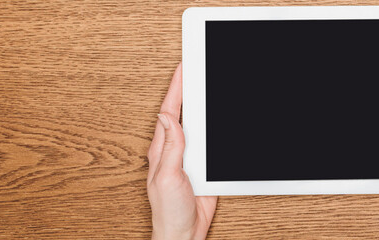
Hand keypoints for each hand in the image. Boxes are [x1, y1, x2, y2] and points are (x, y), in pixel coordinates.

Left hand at [147, 63, 216, 239]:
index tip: (184, 68)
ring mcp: (188, 159)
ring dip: (202, 106)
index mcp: (161, 149)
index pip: (169, 111)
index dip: (176, 89)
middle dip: (188, 90)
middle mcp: (173, 151)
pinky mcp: (201, 169)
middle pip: (183, 113)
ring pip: (197, 126)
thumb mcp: (165, 177)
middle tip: (194, 68)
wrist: (183, 234)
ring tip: (205, 85)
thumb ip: (170, 148)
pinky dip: (213, 129)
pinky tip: (217, 120)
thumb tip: (167, 118)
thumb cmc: (168, 212)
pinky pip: (209, 144)